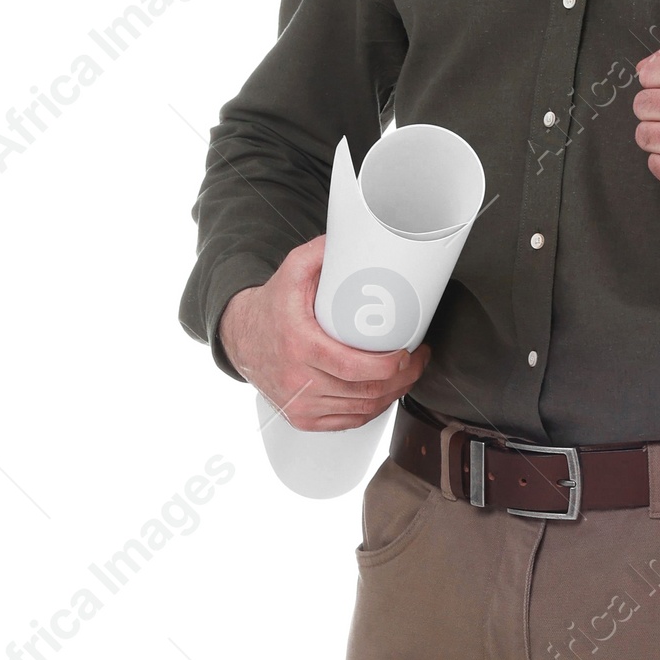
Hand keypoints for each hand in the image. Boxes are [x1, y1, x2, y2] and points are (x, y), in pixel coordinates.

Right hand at [220, 239, 431, 429]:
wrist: (240, 336)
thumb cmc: (272, 304)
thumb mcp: (292, 271)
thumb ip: (321, 252)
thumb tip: (359, 237)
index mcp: (299, 346)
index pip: (353, 368)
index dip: (389, 366)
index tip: (409, 352)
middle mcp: (297, 381)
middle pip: (364, 392)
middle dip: (402, 379)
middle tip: (418, 361)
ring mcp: (299, 404)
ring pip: (360, 410)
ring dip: (391, 395)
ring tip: (406, 375)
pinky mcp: (301, 418)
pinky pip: (347, 422)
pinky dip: (370, 411)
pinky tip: (383, 395)